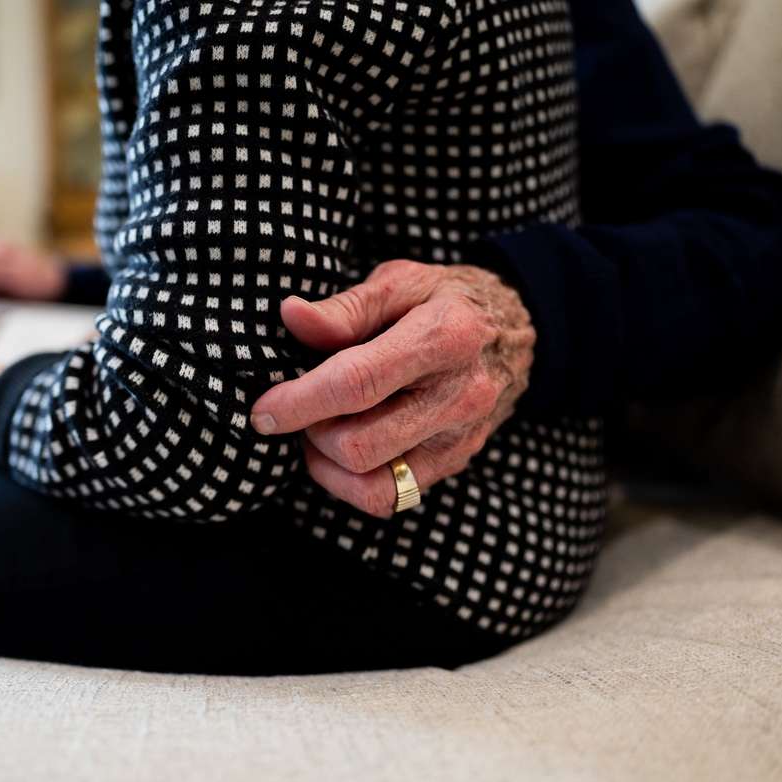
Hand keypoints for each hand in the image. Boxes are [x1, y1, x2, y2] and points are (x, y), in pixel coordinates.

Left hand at [251, 261, 535, 517]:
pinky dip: (350, 482)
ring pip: (371, 483)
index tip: (262, 412)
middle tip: (300, 408)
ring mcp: (461, 437)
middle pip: (359, 444)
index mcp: (444, 337)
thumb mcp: (401, 282)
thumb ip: (345, 308)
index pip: (357, 383)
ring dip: (327, 463)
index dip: (299, 402)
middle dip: (311, 432)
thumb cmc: (444, 300)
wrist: (519, 330)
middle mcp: (460, 395)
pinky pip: (390, 498)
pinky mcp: (455, 463)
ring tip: (321, 429)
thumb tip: (291, 316)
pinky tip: (342, 452)